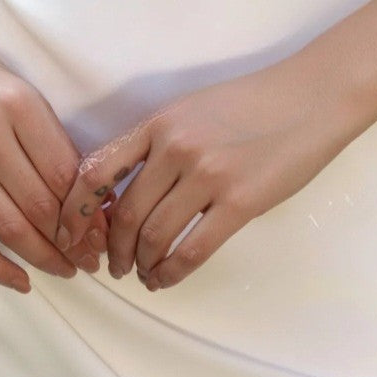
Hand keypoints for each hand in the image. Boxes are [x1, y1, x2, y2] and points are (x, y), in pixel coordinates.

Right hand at [0, 27, 109, 292]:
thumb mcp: (22, 95)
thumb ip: (51, 143)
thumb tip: (90, 201)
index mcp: (19, 105)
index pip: (64, 173)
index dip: (89, 212)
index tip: (104, 232)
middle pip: (39, 203)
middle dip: (72, 241)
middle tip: (92, 260)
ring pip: (7, 225)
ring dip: (43, 257)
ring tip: (66, 270)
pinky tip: (21, 280)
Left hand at [54, 49, 356, 290]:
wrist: (309, 98)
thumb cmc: (251, 102)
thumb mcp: (191, 110)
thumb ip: (157, 144)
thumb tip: (123, 193)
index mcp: (158, 123)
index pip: (96, 171)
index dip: (74, 210)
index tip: (68, 234)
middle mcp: (175, 148)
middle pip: (126, 214)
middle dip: (113, 249)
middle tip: (114, 266)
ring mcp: (208, 175)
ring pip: (155, 236)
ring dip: (142, 264)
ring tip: (143, 274)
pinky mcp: (239, 202)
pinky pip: (193, 250)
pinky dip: (172, 273)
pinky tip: (166, 278)